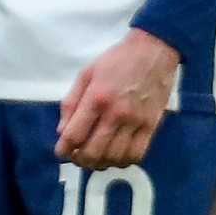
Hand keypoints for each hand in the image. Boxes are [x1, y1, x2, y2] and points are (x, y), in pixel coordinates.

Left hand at [56, 28, 179, 168]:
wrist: (154, 51)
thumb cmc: (116, 60)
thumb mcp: (86, 74)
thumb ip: (71, 102)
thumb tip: (62, 131)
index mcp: (96, 98)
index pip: (74, 135)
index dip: (64, 149)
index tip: (61, 152)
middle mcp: (115, 113)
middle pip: (93, 152)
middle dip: (80, 160)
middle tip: (77, 157)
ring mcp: (136, 121)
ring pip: (115, 157)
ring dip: (101, 164)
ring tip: (95, 159)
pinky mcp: (152, 125)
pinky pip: (137, 154)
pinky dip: (123, 161)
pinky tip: (116, 156)